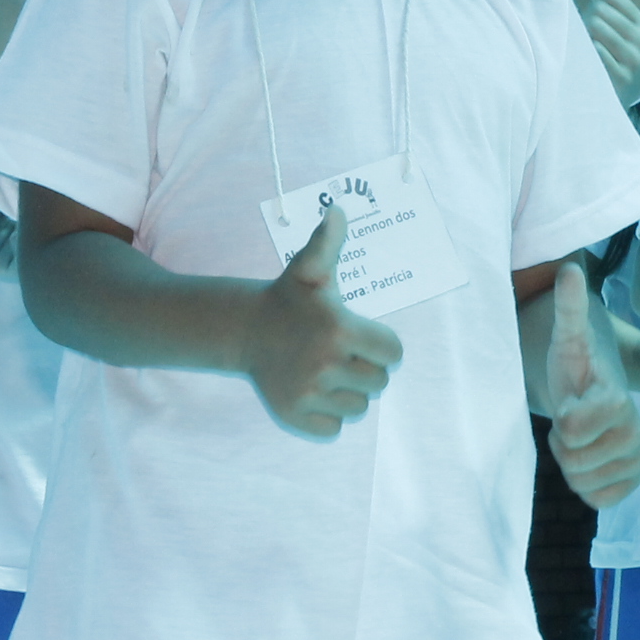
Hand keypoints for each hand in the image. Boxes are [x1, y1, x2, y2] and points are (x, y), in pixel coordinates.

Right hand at [239, 205, 400, 440]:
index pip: (394, 353)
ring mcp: (308, 393)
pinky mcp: (294, 416)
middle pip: (379, 383)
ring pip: (358, 409)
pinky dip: (328, 417)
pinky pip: (333, 430)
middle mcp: (325, 364)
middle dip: (366, 369)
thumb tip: (337, 209)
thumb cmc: (289, 299)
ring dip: (349, 394)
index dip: (382, 345)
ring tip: (327, 371)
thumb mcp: (309, 269)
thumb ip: (328, 241)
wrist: (246, 330)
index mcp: (339, 329)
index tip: (361, 336)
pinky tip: (314, 392)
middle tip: (342, 353)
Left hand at [543, 261, 639, 508]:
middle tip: (572, 419)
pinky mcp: (632, 481)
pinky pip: (598, 501)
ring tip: (580, 435)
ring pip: (582, 483)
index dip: (560, 420)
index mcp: (617, 399)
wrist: (597, 391)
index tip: (570, 399)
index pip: (570, 428)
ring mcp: (636, 459)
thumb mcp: (568, 336)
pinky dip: (586, 485)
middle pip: (573, 461)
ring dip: (572, 462)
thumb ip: (569, 307)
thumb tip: (569, 268)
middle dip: (562, 443)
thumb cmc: (577, 364)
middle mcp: (634, 433)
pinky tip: (590, 458)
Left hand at [568, 0, 639, 105]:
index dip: (593, 8)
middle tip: (584, 42)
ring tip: (583, 52)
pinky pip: (594, 51)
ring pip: (595, 29)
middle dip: (585, 23)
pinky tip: (584, 63)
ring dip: (581, 38)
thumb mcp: (608, 24)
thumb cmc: (602, 56)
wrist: (604, 101)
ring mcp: (634, 62)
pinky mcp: (620, 78)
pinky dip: (583, 54)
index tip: (593, 27)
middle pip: (600, 13)